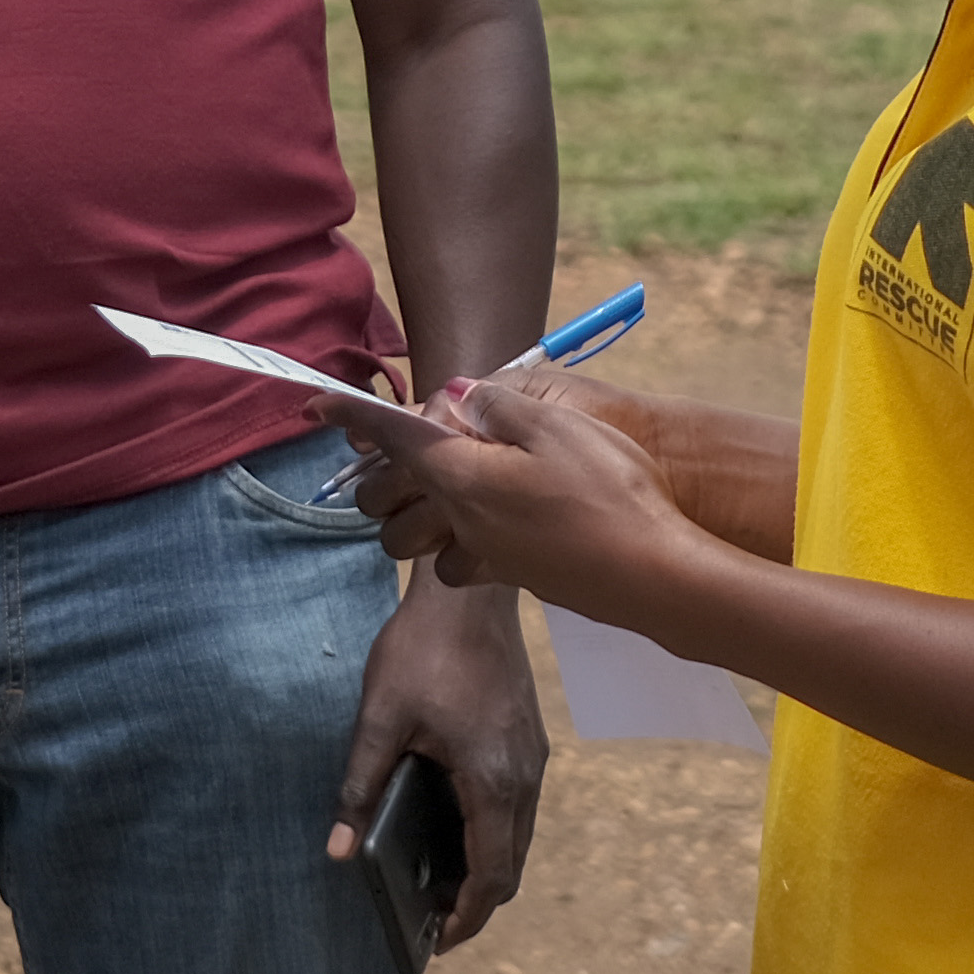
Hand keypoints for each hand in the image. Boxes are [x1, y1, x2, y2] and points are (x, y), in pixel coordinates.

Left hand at [330, 574, 545, 951]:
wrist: (470, 592)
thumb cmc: (426, 649)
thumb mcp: (380, 718)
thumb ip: (359, 786)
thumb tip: (338, 849)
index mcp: (493, 781)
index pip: (491, 877)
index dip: (466, 918)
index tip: (437, 942)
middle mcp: (524, 778)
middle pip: (511, 866)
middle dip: (475, 903)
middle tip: (431, 920)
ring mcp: (532, 759)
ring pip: (518, 838)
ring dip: (485, 868)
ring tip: (437, 882)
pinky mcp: (527, 741)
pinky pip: (517, 807)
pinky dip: (492, 833)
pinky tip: (452, 827)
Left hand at [357, 370, 702, 630]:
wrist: (657, 576)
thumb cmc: (610, 492)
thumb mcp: (554, 426)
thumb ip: (496, 407)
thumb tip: (457, 397)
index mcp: (462, 477)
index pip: (392, 439)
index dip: (351, 415)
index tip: (316, 403)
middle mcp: (463, 521)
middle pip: (387, 502)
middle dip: (382, 474)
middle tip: (417, 442)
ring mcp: (489, 555)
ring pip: (422, 537)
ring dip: (422, 510)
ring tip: (462, 478)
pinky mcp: (517, 576)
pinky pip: (465, 558)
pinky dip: (463, 539)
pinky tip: (504, 516)